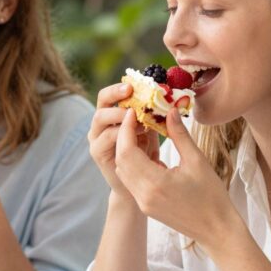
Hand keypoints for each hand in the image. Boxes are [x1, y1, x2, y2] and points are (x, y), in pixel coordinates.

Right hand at [88, 82, 158, 196]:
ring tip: (136, 114)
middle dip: (116, 93)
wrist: (138, 187)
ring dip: (118, 113)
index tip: (138, 82)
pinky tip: (137, 132)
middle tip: (131, 91)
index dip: (123, 85)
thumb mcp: (154, 131)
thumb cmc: (147, 156)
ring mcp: (97, 137)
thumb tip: (173, 100)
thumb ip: (157, 116)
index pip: (114, 93)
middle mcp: (103, 123)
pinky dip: (120, 133)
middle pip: (102, 100)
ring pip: (100, 117)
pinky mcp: (98, 152)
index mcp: (115, 114)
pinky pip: (105, 138)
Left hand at [114, 107, 236, 245]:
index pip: (127, 151)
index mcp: (154, 183)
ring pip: (123, 171)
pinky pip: (131, 181)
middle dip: (124, 137)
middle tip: (135, 119)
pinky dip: (133, 164)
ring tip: (140, 133)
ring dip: (127, 151)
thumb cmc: (212, 196)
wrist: (216, 230)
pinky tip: (147, 154)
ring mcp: (142, 202)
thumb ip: (179, 135)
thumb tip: (170, 110)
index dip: (127, 129)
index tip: (133, 112)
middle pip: (121, 160)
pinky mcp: (145, 206)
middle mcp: (143, 194)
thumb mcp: (197, 161)